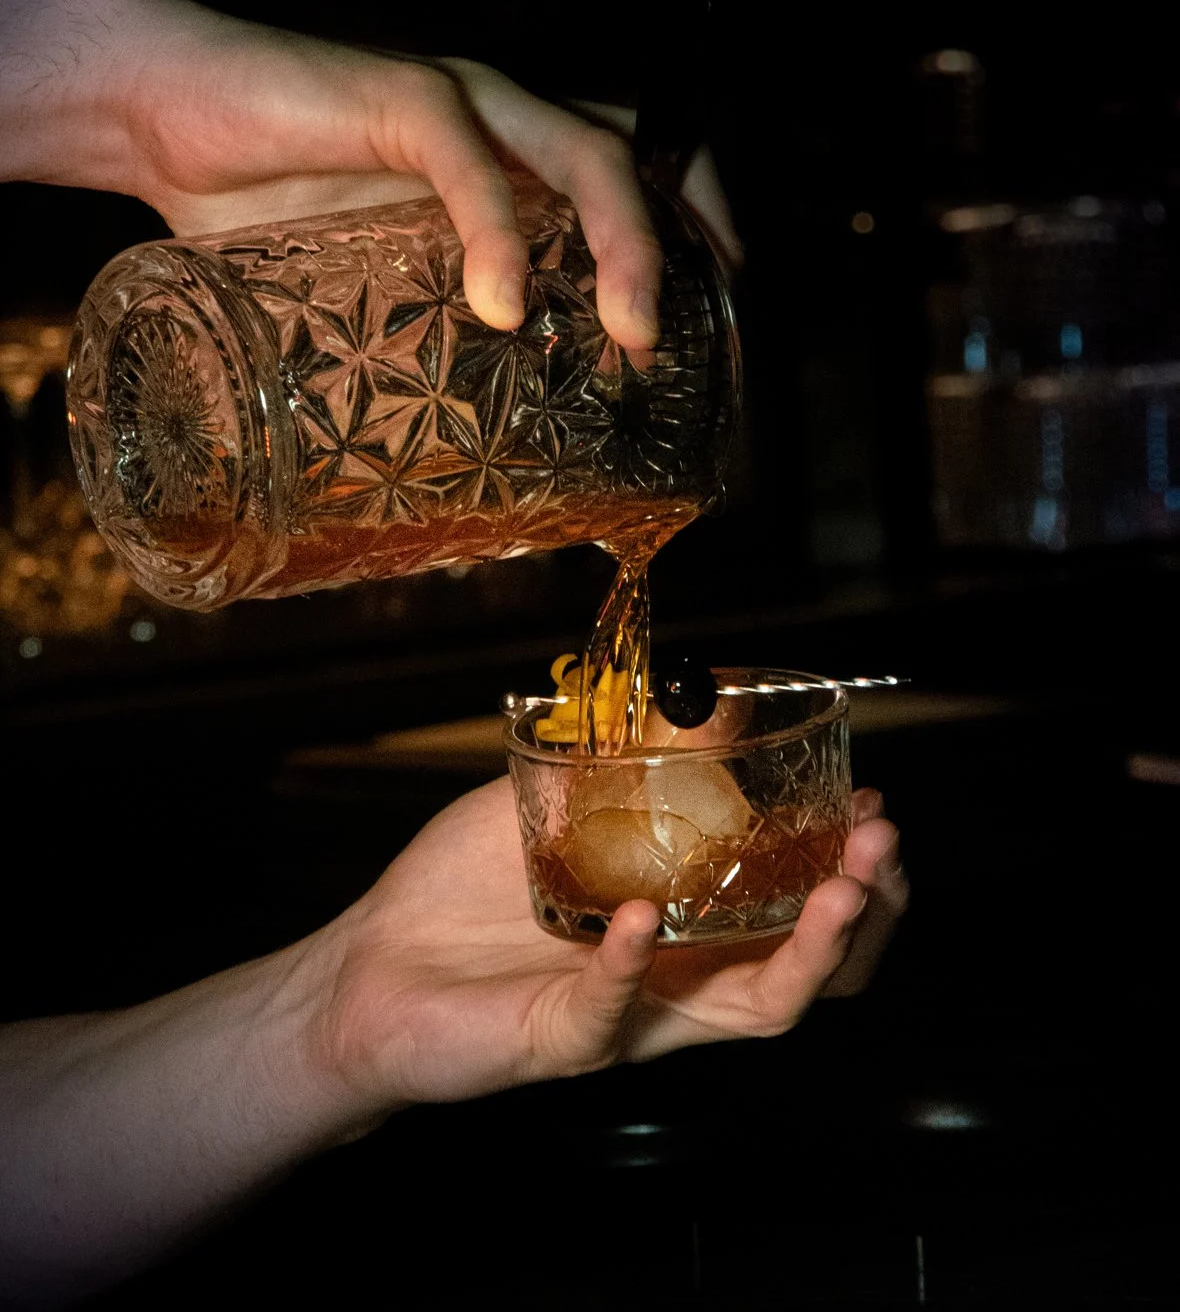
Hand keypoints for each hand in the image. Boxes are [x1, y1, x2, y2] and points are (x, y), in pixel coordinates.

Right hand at [0, 0, 662, 346]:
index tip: (716, 312)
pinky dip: (495, 233)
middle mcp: (506, 124)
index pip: (640, 176)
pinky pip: (466, 157)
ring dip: (621, 247)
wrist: (164, 119)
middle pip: (639, 162)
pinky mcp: (397, 95)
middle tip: (675, 346)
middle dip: (681, 250)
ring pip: (584, 153)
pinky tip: (500, 304)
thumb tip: (460, 441)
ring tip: (629, 334)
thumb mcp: (374, 280)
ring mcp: (461, 104)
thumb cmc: (273, 209)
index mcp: (513, 162)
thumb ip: (426, 324)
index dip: (696, 231)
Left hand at [306, 779, 905, 1122]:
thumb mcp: (555, 804)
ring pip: (755, 1006)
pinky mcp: (566, 1041)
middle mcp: (677, 975)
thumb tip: (706, 702)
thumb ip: (628, 762)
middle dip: (864, 909)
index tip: (869, 806)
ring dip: (809, 949)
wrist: (371, 964)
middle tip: (880, 849)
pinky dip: (632, 966)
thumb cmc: (463, 887)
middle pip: (808, 965)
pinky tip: (640, 918)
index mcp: (683, 922)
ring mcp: (633, 1015)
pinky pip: (614, 1013)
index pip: (794, 908)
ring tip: (842, 891)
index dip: (847, 867)